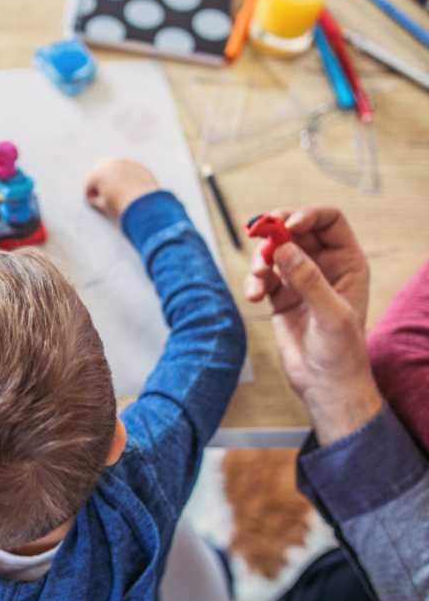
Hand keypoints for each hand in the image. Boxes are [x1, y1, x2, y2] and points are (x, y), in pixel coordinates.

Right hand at [84, 158, 158, 219]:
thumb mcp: (103, 205)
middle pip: (99, 168)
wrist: (145, 204)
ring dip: (113, 174)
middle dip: (99, 178)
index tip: (90, 198)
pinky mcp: (138, 165)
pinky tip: (130, 185)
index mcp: (98, 173)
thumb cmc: (121, 205)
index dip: (88, 192)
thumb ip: (95, 199)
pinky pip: (129, 168)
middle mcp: (110, 164)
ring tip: (116, 187)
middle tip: (101, 190)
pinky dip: (127, 175)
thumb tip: (94, 197)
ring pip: (115, 166)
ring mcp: (125, 162)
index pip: (89, 182)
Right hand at [243, 205, 381, 444]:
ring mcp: (300, 279)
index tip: (286, 226)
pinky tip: (254, 296)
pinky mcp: (280, 294)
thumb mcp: (331, 315)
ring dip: (260, 259)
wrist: (324, 385)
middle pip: (295, 229)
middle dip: (274, 231)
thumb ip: (309, 280)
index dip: (307, 216)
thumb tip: (286, 249)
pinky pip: (262, 275)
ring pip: (274, 250)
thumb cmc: (341, 353)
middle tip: (256, 233)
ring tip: (257, 277)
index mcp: (348, 263)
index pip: (329, 221)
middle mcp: (324, 266)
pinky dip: (253, 281)